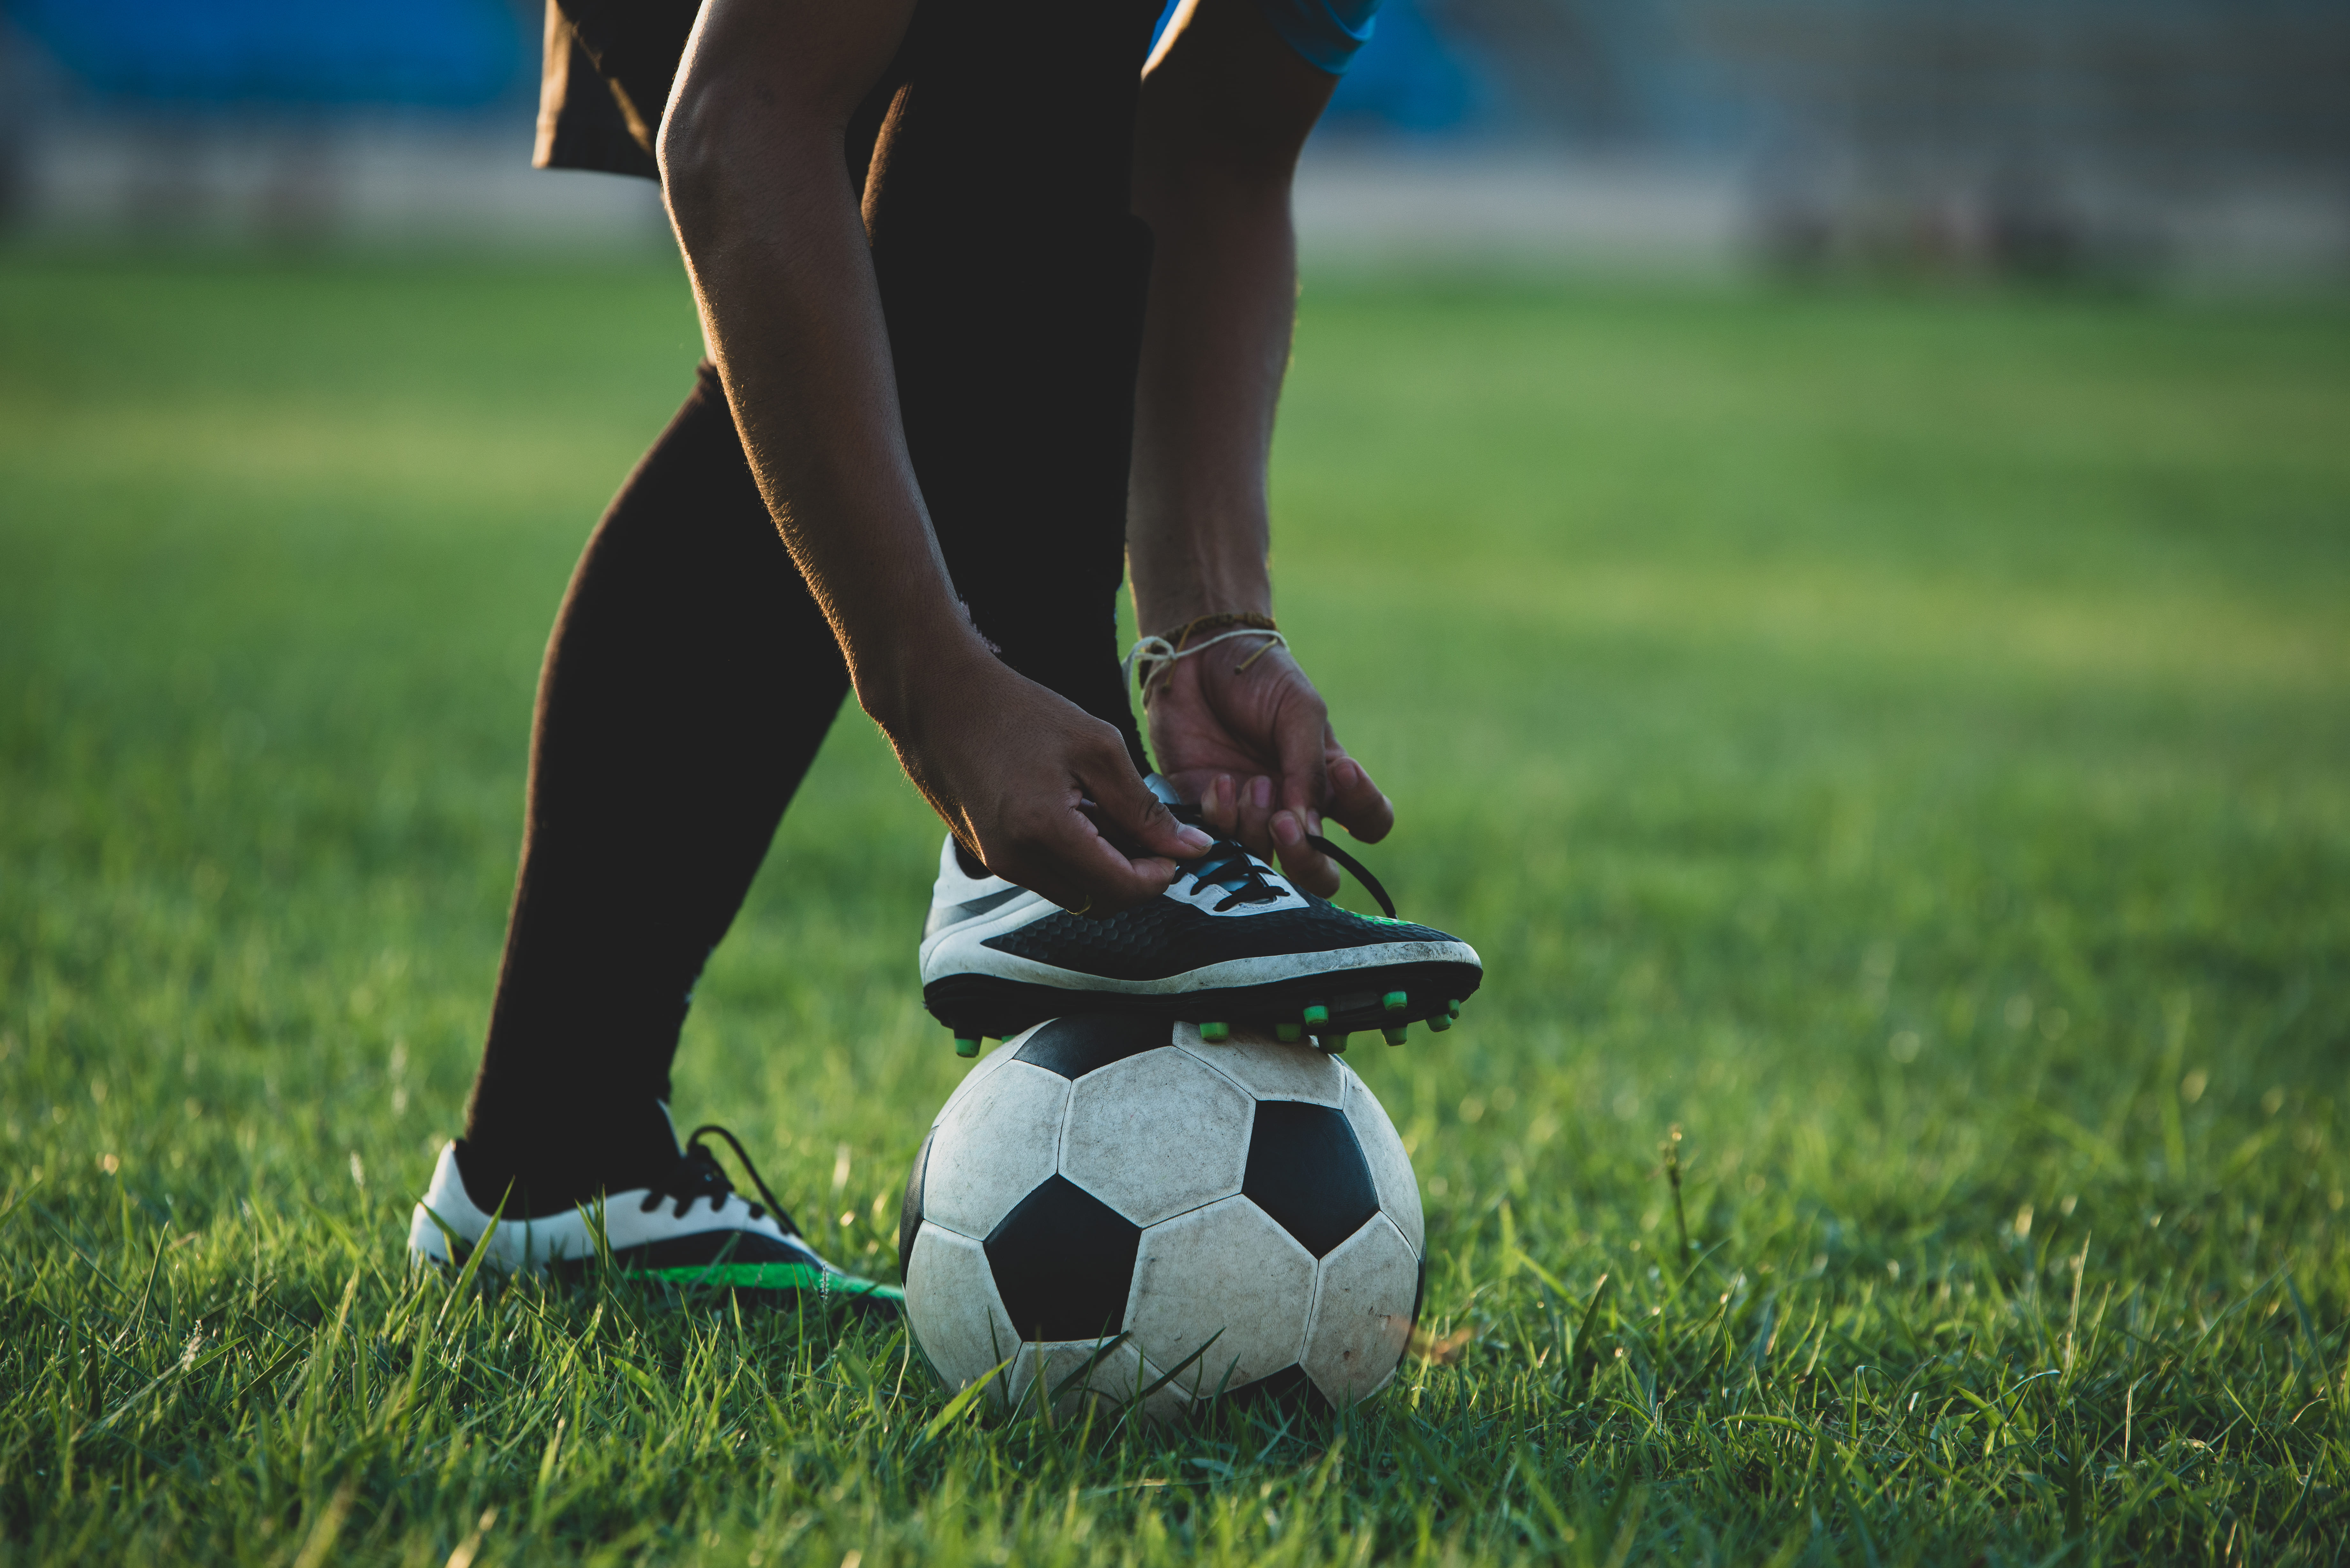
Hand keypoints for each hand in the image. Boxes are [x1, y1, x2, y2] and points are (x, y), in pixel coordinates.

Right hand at [883, 648, 1212, 915]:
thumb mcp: (1096, 747)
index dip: (1159, 877)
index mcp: (1045, 831)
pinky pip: (1045, 875)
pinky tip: (1078, 813)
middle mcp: (1016, 860)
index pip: (1120, 889)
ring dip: (1104, 868)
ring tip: (1110, 814)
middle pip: (1099, 902)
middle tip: (1151, 833)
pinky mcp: (987, 855)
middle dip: (1135, 877)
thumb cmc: (1018, 711)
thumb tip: (1193, 848)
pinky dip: (1074, 858)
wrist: (937, 697)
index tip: (1177, 848)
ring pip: (1073, 893)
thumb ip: (1144, 807)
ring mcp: (996, 862)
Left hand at [1143, 637, 1392, 895]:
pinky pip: (1218, 844)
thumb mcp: (1299, 710)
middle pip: (1320, 872)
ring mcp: (1249, 818)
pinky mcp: (1204, 817)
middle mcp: (1294, 809)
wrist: (1196, 657)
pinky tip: (1215, 783)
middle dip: (1306, 858)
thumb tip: (1309, 827)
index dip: (1365, 809)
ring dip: (1258, 828)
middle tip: (1284, 822)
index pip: (1370, 821)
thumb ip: (1309, 769)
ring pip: (1266, 864)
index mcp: (1331, 781)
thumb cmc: (1260, 678)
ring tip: (1248, 783)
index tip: (1343, 772)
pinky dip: (1220, 819)